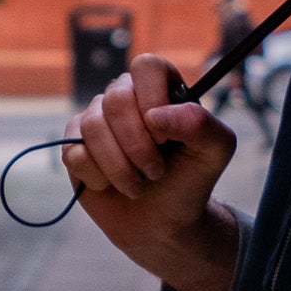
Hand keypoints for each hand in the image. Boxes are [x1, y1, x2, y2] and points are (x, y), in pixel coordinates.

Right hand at [64, 54, 241, 290]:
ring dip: (119, 167)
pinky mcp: (75, 147)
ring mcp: (97, 121)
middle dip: (137, 144)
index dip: (152, 98)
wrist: (164, 224)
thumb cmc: (190, 181)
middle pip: (116, 98)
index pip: (147, 66)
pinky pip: (74, 152)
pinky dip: (98, 177)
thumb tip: (154, 116)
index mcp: (159, 89)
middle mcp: (125, 98)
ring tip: (138, 186)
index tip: (165, 136)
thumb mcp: (216, 152)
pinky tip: (112, 186)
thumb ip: (201, 125)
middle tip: (156, 171)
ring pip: (92, 127)